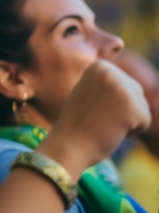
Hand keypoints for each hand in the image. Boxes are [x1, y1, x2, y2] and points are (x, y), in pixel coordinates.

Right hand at [42, 59, 149, 176]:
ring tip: (102, 124)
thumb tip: (128, 73)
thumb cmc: (77, 124)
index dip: (112, 102)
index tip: (92, 108)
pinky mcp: (132, 107)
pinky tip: (110, 131)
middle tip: (97, 118)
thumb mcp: (89, 93)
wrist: (67, 146)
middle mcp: (111, 72)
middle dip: (122, 110)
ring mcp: (122, 88)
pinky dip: (131, 132)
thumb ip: (107, 84)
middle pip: (137, 93)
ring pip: (142, 107)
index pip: (126, 83)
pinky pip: (145, 122)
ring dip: (127, 121)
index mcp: (99, 66)